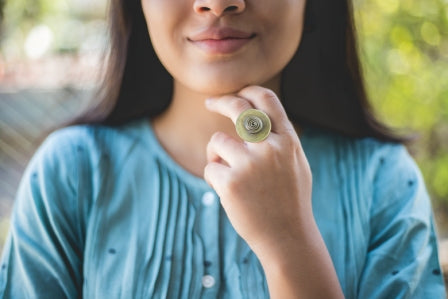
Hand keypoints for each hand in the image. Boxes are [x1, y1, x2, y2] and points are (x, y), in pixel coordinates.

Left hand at [204, 85, 312, 257]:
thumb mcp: (296, 163)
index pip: (267, 100)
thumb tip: (258, 114)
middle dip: (220, 101)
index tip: (236, 93)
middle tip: (209, 103)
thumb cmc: (291, 201)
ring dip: (217, 156)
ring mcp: (250, 164)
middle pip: (238, 107)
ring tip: (231, 177)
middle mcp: (270, 147)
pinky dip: (214, 179)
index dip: (248, 91)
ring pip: (217, 141)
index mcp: (288, 141)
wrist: (287, 238)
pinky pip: (209, 168)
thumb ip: (280, 138)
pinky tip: (230, 195)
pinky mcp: (230, 183)